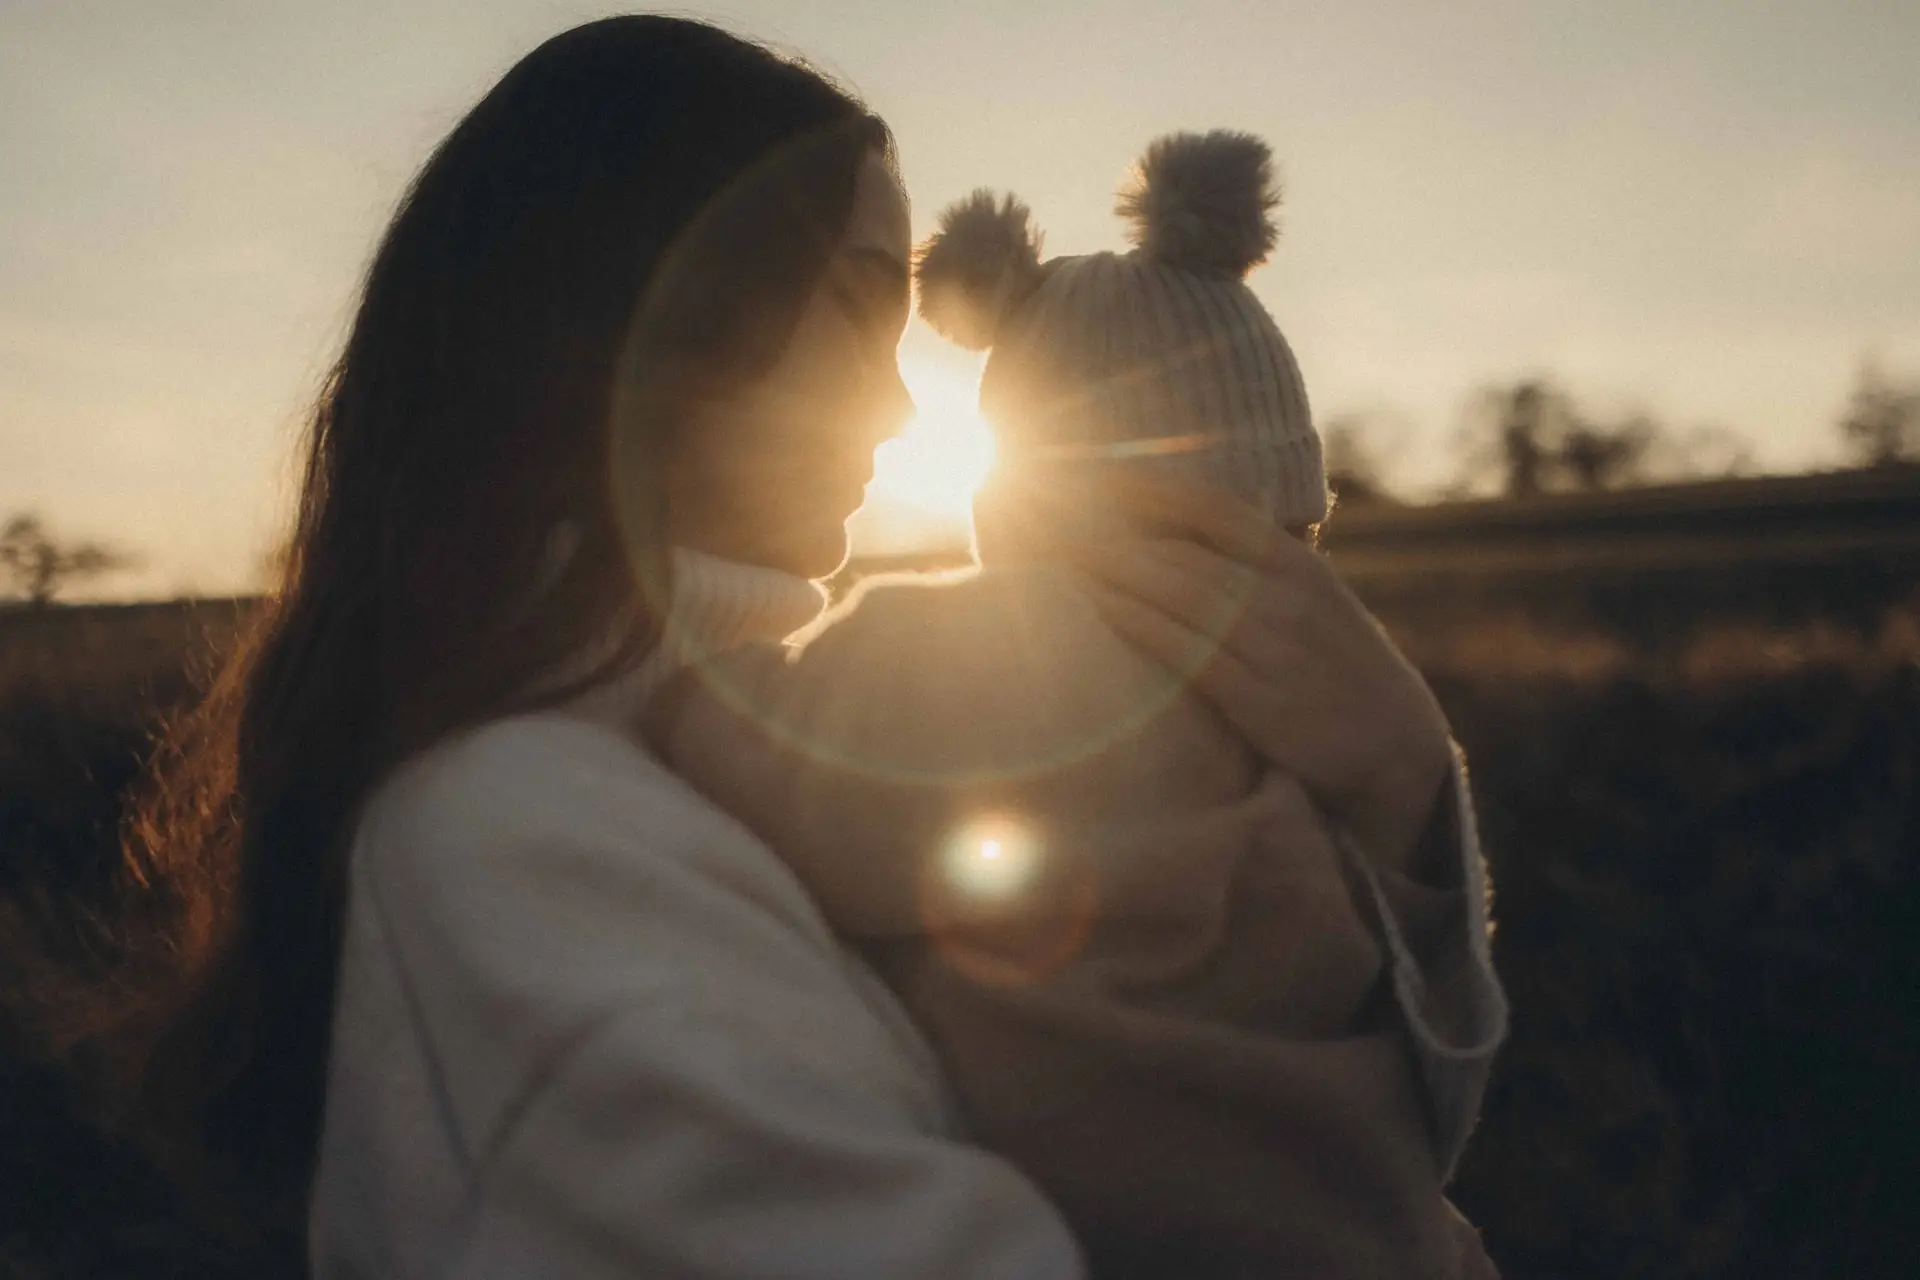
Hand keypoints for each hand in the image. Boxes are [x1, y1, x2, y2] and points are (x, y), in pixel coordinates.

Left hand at [1070, 475, 1453, 875]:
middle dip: (1108, 531)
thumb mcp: (1315, 601)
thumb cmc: (1339, 668)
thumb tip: (1190, 532)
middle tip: (1048, 511)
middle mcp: (1281, 596)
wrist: (1398, 746)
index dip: (1144, 487)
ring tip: (1055, 549)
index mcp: (1295, 564)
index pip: (1209, 508)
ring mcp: (1270, 647)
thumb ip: (1260, 567)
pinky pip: (1184, 651)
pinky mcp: (1257, 699)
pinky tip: (1098, 604)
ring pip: (1174, 592)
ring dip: (1110, 568)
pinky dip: (1137, 621)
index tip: (1089, 471)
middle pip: (1176, 549)